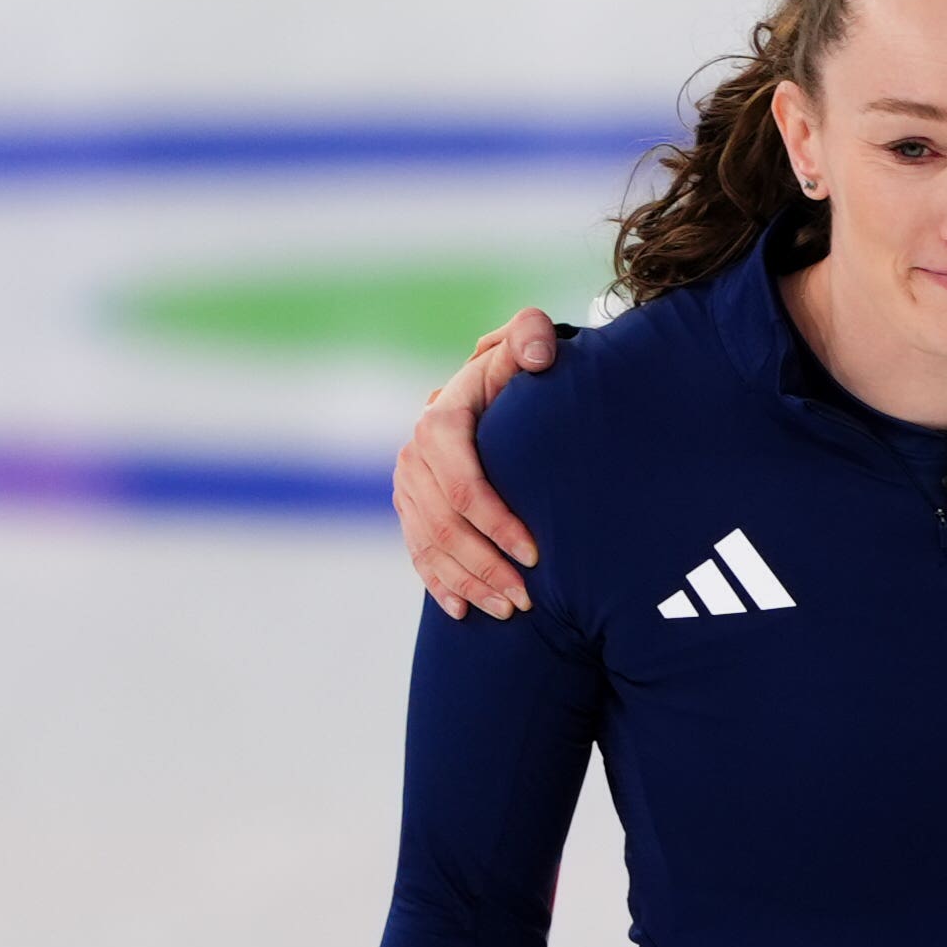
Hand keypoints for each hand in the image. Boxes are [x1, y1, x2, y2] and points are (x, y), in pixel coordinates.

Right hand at [395, 309, 566, 617]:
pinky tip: (463, 611)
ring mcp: (408, 484)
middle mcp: (415, 454)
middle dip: (485, 566)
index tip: (535, 553)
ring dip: (468, 583)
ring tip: (509, 612)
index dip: (496, 523)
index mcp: (441, 421)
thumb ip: (532, 335)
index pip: (463, 483)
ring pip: (430, 546)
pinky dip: (439, 584)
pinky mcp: (409, 507)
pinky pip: (417, 554)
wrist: (493, 393)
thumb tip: (538, 355)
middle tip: (526, 599)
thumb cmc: (519, 372)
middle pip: (444, 525)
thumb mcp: (526, 344)